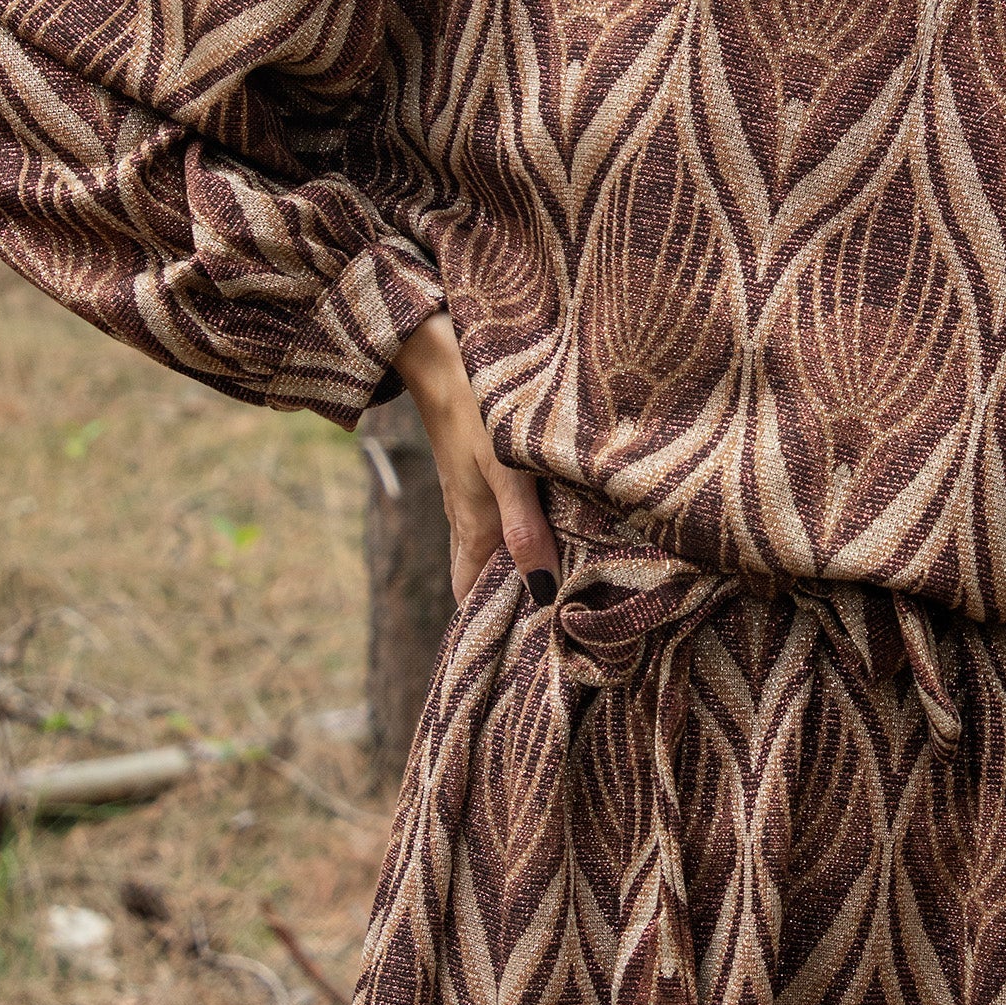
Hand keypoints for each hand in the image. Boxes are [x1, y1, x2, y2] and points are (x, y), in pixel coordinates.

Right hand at [390, 314, 560, 607]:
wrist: (445, 351)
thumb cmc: (478, 411)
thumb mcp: (508, 472)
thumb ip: (524, 530)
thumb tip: (540, 594)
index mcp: (472, 530)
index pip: (468, 598)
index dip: (488, 628)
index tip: (523, 652)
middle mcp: (468, 520)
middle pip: (480, 579)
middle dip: (506, 605)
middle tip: (550, 628)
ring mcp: (472, 496)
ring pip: (490, 549)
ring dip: (515, 570)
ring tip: (560, 589)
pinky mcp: (481, 472)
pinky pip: (498, 520)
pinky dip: (518, 537)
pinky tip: (551, 530)